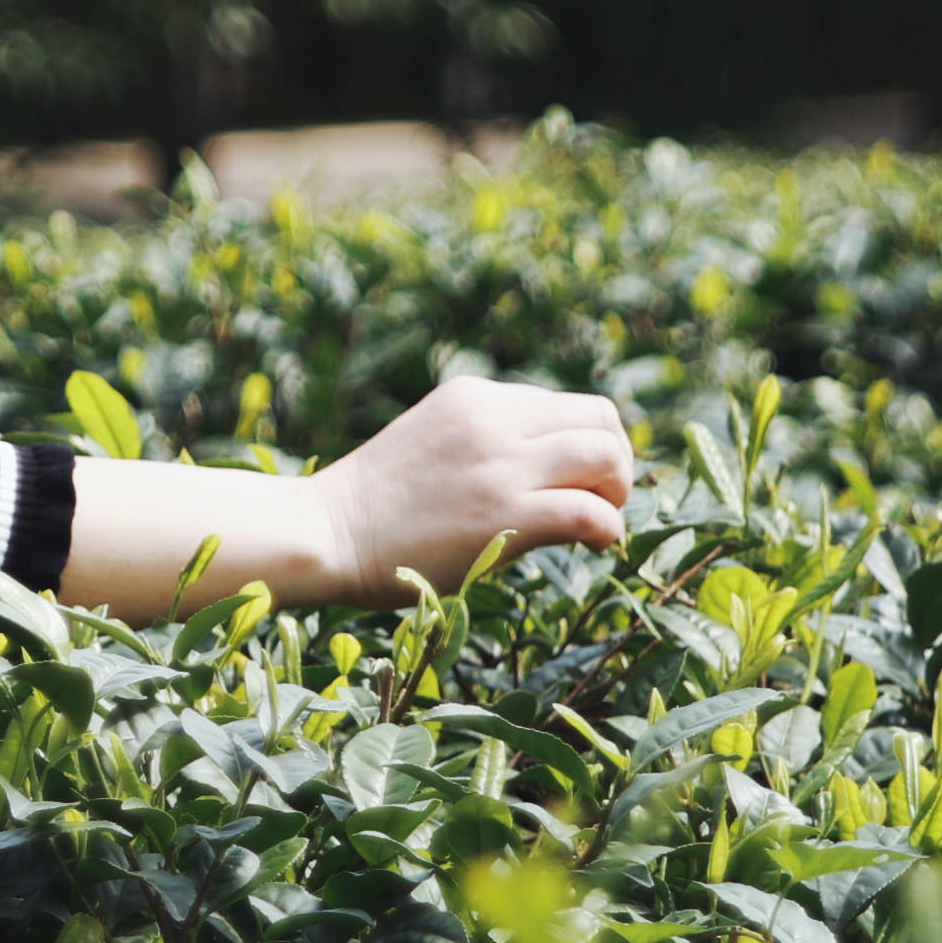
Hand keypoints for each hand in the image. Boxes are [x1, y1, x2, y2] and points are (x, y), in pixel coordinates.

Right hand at [293, 377, 636, 602]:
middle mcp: (494, 419)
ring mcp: (500, 464)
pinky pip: (590, 511)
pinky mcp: (504, 512)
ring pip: (605, 455)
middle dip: (615, 462)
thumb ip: (484, 439)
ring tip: (598, 520)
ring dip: (617, 491)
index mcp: (476, 397)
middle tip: (601, 500)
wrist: (325, 533)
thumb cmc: (372, 505)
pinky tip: (594, 545)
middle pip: (601, 420)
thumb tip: (547, 468)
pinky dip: (607, 528)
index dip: (588, 444)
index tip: (579, 481)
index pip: (568, 405)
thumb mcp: (432, 440)